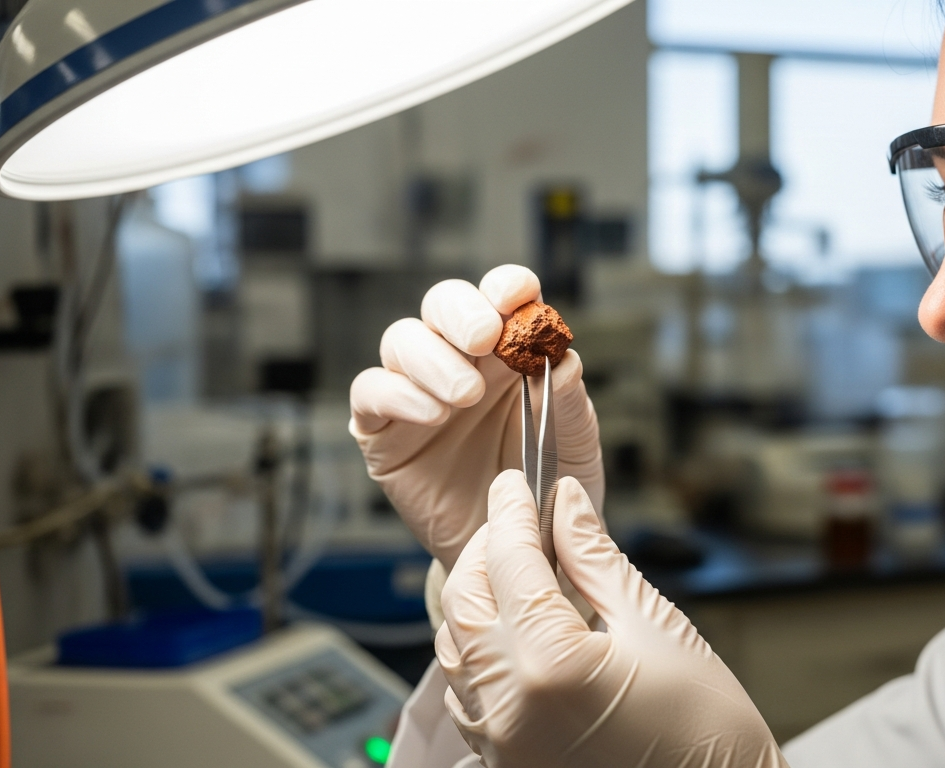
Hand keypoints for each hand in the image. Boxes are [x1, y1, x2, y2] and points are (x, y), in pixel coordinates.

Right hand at [349, 265, 603, 570]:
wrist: (512, 554)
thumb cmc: (546, 493)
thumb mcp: (574, 447)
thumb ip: (568, 401)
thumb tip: (561, 358)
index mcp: (509, 351)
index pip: (500, 297)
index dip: (506, 286)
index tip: (518, 297)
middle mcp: (459, 360)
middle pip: (442, 304)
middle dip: (462, 312)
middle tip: (486, 338)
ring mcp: (416, 392)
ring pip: (402, 340)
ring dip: (433, 358)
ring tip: (466, 395)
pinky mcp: (383, 430)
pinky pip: (370, 393)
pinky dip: (397, 394)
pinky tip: (432, 414)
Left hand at [436, 471, 785, 767]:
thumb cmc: (707, 730)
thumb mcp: (655, 625)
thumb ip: (596, 558)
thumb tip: (567, 504)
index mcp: (550, 665)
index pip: (510, 563)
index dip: (513, 513)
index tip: (517, 483)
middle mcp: (510, 707)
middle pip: (464, 602)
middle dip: (485, 552)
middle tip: (517, 522)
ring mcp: (501, 742)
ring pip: (454, 649)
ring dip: (475, 601)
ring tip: (516, 572)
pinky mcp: (505, 763)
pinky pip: (467, 695)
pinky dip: (478, 652)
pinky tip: (512, 632)